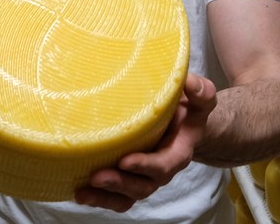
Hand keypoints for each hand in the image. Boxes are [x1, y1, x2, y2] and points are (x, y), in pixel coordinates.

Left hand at [74, 73, 216, 212]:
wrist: (184, 124)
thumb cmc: (188, 109)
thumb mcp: (200, 98)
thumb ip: (200, 91)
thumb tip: (187, 82)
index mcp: (178, 152)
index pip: (163, 164)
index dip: (145, 165)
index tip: (125, 160)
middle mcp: (160, 170)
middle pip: (142, 186)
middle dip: (119, 183)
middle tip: (97, 176)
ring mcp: (143, 178)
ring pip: (127, 197)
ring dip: (104, 196)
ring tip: (83, 191)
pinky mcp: (128, 178)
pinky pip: (115, 196)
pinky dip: (99, 198)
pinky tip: (79, 192)